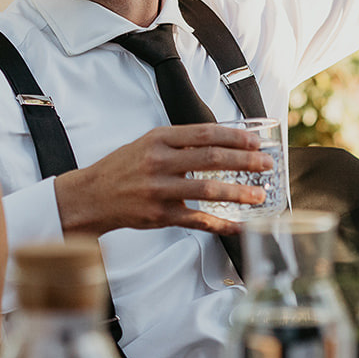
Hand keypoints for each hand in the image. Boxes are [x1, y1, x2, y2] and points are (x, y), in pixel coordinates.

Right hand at [53, 124, 273, 237]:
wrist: (92, 196)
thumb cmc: (123, 168)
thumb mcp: (147, 144)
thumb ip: (180, 142)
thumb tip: (221, 142)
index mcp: (159, 139)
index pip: (205, 133)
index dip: (234, 137)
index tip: (255, 141)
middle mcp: (159, 162)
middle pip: (212, 158)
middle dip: (245, 161)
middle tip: (266, 164)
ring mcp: (160, 190)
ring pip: (208, 189)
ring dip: (238, 192)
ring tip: (259, 194)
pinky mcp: (160, 215)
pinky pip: (197, 220)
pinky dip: (220, 223)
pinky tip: (237, 225)